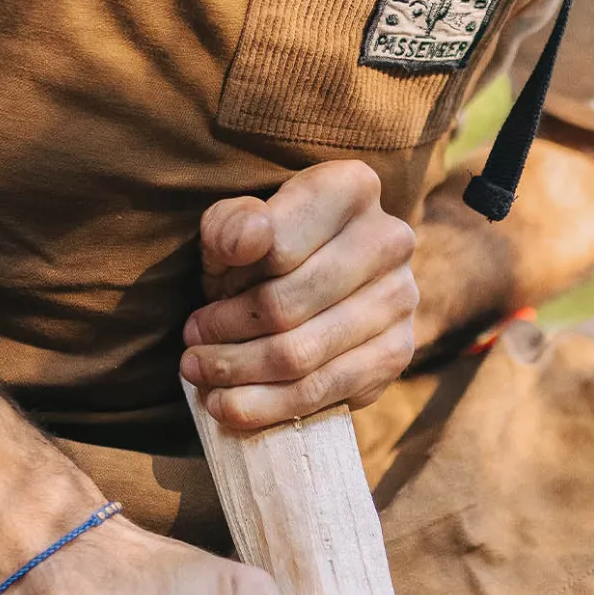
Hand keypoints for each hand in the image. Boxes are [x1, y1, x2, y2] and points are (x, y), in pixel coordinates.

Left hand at [180, 161, 418, 428]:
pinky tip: (232, 406)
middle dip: (225, 336)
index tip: (201, 298)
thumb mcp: (236, 224)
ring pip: (302, 356)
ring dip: (239, 374)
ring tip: (203, 376)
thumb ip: (231, 224)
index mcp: (351, 187)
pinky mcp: (399, 351)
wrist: (318, 274)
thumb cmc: (267, 247)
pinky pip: (327, 391)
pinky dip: (269, 407)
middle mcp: (390, 238)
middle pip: (287, 306)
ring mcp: (401, 297)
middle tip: (191, 349)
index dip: (228, 281)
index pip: (277, 248)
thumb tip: (246, 242)